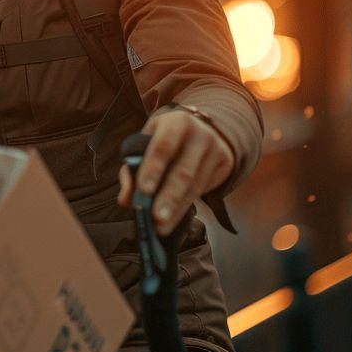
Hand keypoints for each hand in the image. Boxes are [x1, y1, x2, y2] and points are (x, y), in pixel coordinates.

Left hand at [116, 108, 232, 235]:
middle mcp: (200, 135)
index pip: (163, 146)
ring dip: (176, 210)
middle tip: (155, 218)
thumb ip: (132, 168)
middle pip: (183, 172)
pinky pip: (204, 191)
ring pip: (195, 187)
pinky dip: (185, 208)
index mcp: (176, 123)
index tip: (143, 191)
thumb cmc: (166, 138)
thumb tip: (126, 200)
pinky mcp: (225, 165)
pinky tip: (173, 220)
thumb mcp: (148, 141)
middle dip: (168, 198)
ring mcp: (216, 151)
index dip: (153, 169)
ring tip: (161, 228)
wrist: (205, 128)